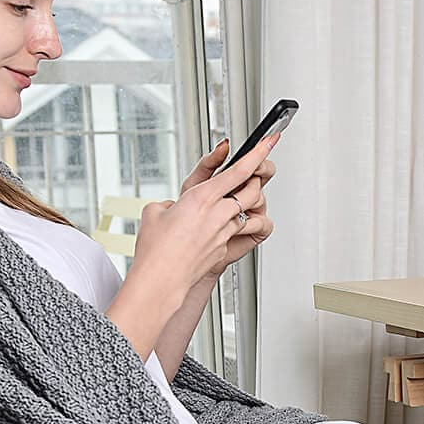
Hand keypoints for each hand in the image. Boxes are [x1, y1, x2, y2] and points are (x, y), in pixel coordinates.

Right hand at [128, 133, 279, 316]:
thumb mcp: (154, 211)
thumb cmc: (156, 250)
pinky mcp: (223, 248)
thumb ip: (170, 203)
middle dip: (254, 180)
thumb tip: (174, 208)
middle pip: (253, 190)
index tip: (269, 142)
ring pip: (247, 211)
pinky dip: (230, 224)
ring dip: (245, 203)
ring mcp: (224, 232)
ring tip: (231, 200)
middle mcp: (218, 214)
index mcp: (202, 198)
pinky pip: (235, 230)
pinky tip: (214, 227)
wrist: (161, 281)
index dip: (258, 153)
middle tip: (249, 173)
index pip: (239, 170)